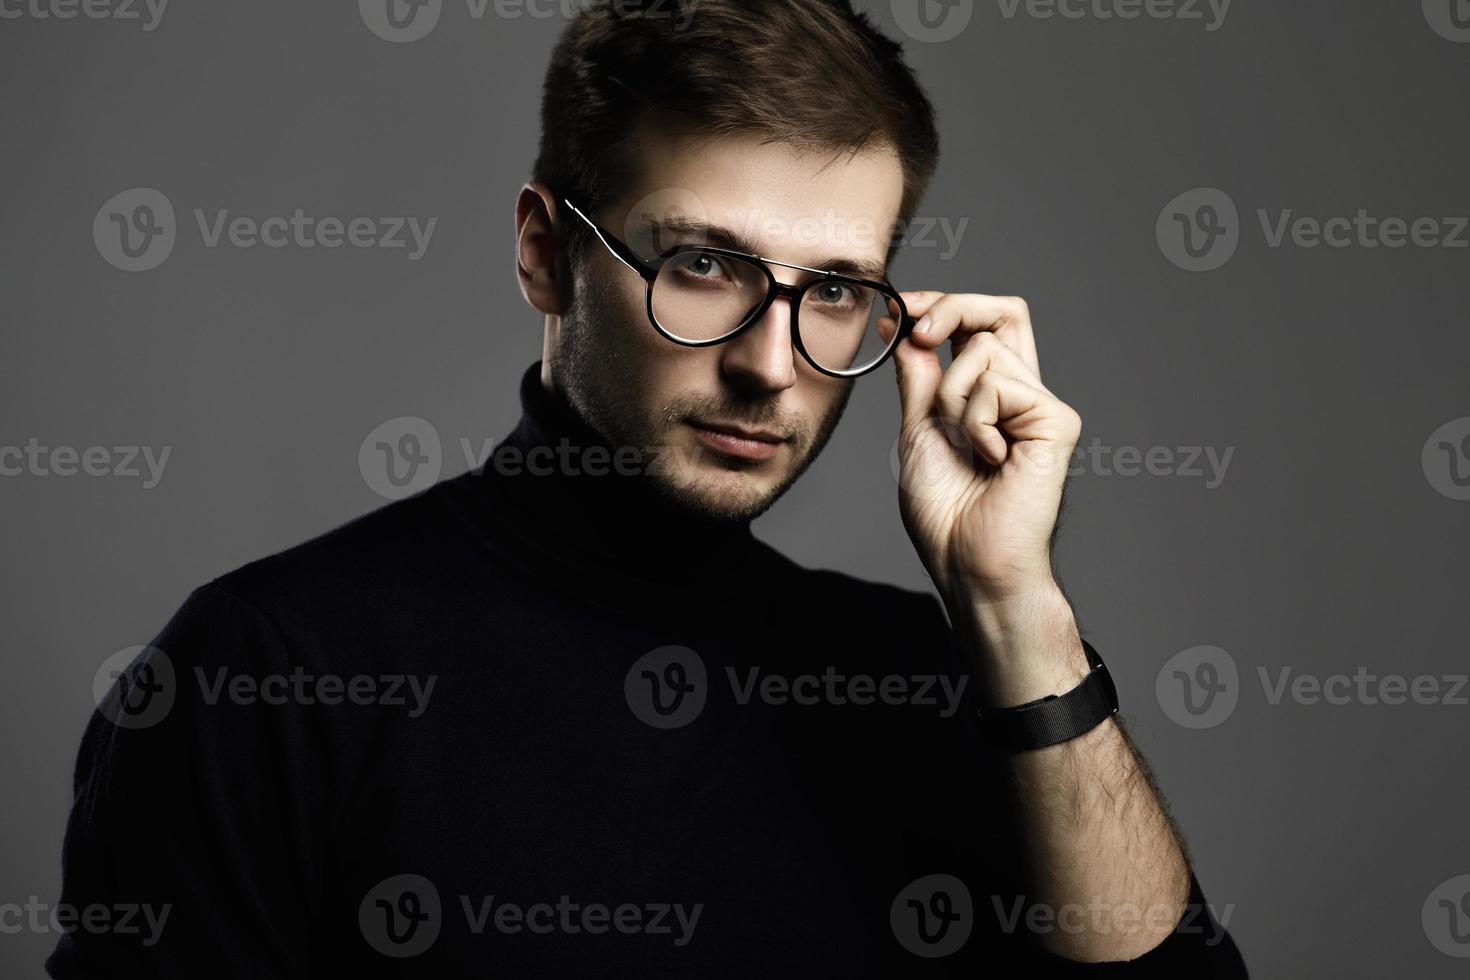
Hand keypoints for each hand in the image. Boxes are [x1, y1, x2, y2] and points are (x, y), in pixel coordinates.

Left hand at [882, 293, 1081, 610]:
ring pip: (985, 348)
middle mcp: (1022, 394)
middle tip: (920, 330)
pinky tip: (989, 458)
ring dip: (952, 396)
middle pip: (1004, 312)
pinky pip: (997, 384)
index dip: (943, 305)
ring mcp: (1041, 406)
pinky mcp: (1056, 420)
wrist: (968, 561)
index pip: (980, 325)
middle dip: (954, 306)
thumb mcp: (918, 429)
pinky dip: (974, 420)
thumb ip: (919, 377)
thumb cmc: (945, 511)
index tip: (900, 309)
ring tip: (963, 445)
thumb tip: (906, 327)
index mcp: (992, 396)